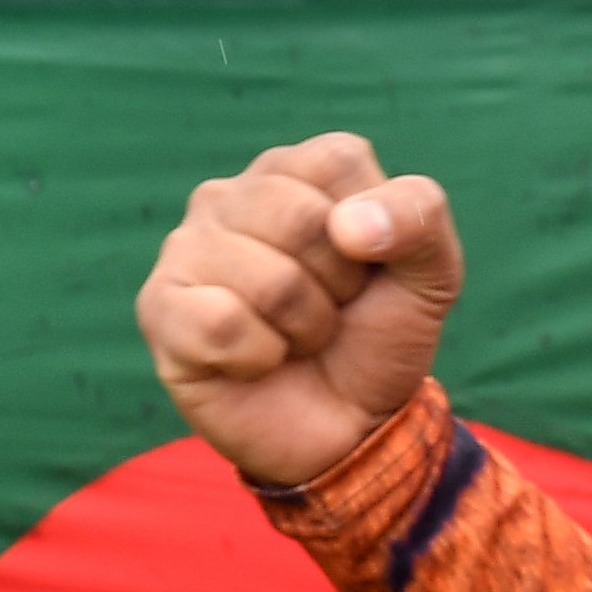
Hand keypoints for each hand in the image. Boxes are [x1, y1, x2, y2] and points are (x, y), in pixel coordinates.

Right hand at [136, 133, 464, 488]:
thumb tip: (349, 226)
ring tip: (294, 338)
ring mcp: (186, 248)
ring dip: (304, 329)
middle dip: (338, 285)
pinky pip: (221, 324)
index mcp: (293, 169)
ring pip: (268, 280)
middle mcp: (230, 195)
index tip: (367, 267)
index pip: (338, 160)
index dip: (374, 228)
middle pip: (301, 218)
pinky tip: (255, 361)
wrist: (348, 430)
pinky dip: (259, 358)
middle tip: (330, 311)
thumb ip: (419, 216)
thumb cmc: (376, 336)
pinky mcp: (160, 308)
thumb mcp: (431, 273)